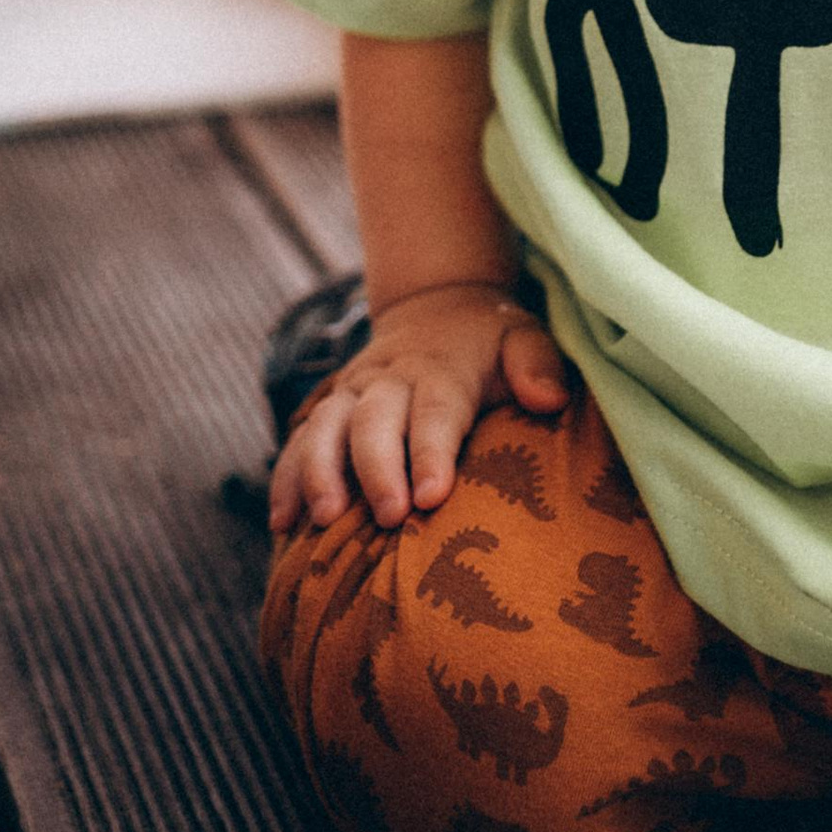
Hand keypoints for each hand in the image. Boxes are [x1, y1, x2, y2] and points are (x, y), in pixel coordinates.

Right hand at [267, 280, 567, 535]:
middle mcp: (388, 378)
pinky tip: (282, 523)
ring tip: (322, 518)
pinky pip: (299, 440)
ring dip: (319, 470)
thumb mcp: (524, 338)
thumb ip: (538, 365)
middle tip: (386, 517)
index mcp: (440, 369)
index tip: (433, 497)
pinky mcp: (329, 408)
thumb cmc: (490, 343)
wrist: (438, 308)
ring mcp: (352, 392)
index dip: (431, 451)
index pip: (435, 410)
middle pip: (374, 420)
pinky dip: (286, 478)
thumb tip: (549, 398)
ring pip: (325, 426)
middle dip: (376, 468)